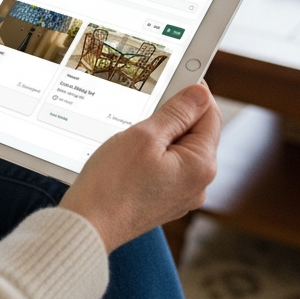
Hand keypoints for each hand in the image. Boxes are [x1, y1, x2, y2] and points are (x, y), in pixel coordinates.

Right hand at [59, 83, 219, 252]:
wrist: (90, 225)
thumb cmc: (113, 183)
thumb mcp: (144, 136)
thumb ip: (176, 112)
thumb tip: (199, 93)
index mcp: (200, 165)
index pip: (209, 115)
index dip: (194, 92)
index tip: (177, 73)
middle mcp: (197, 183)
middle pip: (195, 132)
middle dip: (174, 113)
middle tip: (145, 100)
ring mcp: (181, 194)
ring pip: (178, 148)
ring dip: (160, 132)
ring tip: (132, 130)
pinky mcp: (164, 199)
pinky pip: (166, 165)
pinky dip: (152, 151)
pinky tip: (128, 151)